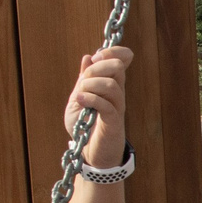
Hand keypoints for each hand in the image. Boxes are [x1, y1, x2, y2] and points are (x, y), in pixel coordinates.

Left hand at [65, 45, 132, 163]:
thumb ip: (84, 78)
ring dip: (90, 85)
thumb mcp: (79, 96)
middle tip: (84, 79)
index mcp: (110, 83)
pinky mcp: (113, 122)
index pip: (122, 59)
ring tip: (80, 95)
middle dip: (97, 67)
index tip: (96, 57)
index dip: (112, 51)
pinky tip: (80, 100)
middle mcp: (117, 93)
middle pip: (117, 67)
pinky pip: (106, 105)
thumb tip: (88, 56)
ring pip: (111, 85)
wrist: (88, 151)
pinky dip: (90, 99)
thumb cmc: (85, 124)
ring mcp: (117, 107)